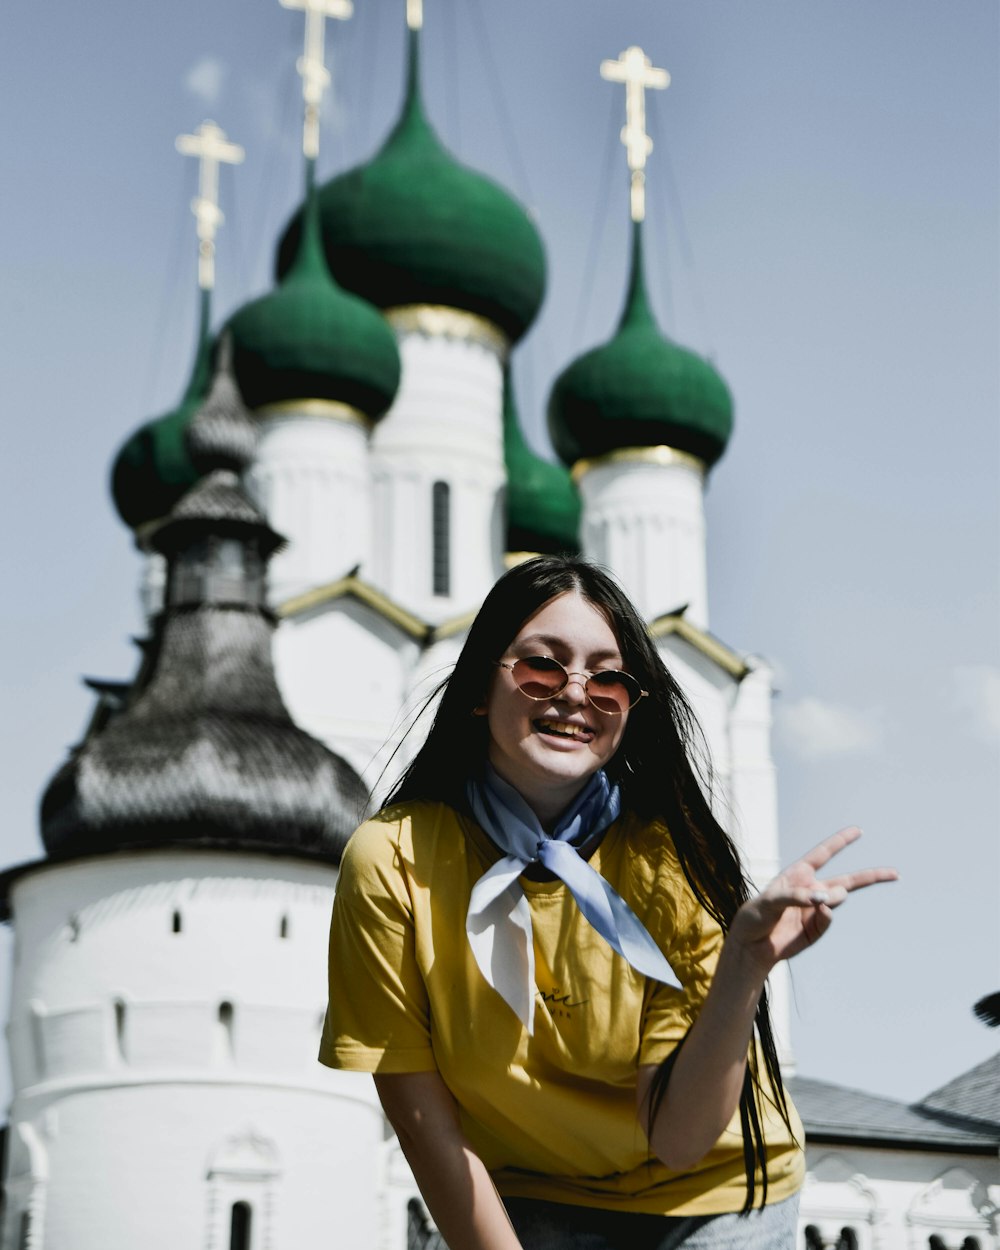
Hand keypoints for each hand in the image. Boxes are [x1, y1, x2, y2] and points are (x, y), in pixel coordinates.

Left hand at [729, 827, 897, 973]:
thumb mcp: (770, 901)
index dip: (840, 842)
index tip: (858, 830)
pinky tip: (817, 912)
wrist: (752, 946)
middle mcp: (812, 889)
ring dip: (836, 896)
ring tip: (821, 900)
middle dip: (871, 876)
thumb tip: (824, 899)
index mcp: (798, 874)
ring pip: (840, 898)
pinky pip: (829, 918)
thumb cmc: (755, 916)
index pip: (824, 854)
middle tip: (895, 873)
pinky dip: (826, 915)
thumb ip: (796, 896)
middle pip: (847, 880)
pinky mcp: (818, 928)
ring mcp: (817, 909)